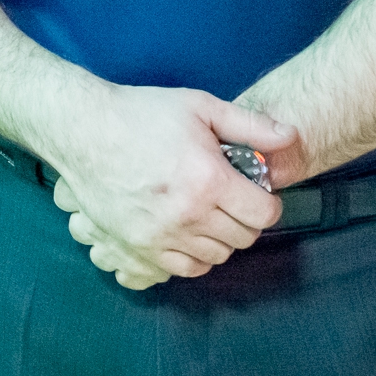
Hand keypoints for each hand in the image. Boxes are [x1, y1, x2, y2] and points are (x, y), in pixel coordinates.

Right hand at [45, 86, 293, 291]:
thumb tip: (291, 137)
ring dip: (221, 238)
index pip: (264, 214)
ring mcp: (162, 236)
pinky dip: (195, 255)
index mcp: (208, 179)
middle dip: (246, 220)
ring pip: (217, 257)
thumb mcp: (200, 107)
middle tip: (231, 199)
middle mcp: (189, 215)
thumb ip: (250, 125)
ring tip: (208, 213)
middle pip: (243, 239)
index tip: (256, 191)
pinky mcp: (140, 248)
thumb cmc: (142, 114)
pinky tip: (188, 231)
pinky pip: (185, 269)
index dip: (267, 202)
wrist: (84, 132)